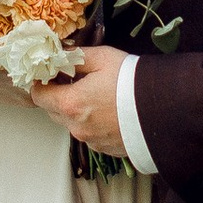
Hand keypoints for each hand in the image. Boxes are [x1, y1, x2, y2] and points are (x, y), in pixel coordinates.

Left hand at [27, 41, 129, 160]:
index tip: (49, 73)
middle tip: (73, 80)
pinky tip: (108, 110)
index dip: (41, 82)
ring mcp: (91, 141)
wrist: (164, 108)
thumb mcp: (103, 58)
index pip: (39, 96)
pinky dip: (92, 123)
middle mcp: (76, 127)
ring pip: (71, 123)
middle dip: (58, 95)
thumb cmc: (132, 81)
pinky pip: (89, 134)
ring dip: (75, 110)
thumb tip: (62, 54)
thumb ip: (76, 56)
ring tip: (95, 95)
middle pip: (52, 111)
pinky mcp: (105, 149)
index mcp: (70, 103)